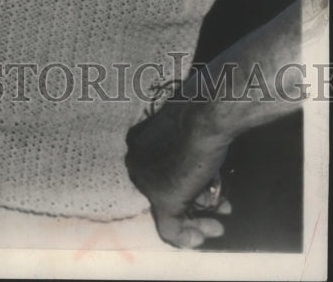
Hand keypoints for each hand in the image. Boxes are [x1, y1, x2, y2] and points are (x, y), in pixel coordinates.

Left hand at [125, 101, 231, 248]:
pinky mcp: (162, 200)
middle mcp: (135, 163)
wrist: (207, 117)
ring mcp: (147, 183)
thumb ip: (182, 146)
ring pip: (169, 210)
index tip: (204, 190)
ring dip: (196, 220)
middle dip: (193, 202)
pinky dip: (186, 237)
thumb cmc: (200, 113)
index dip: (184, 183)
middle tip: (216, 209)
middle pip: (164, 191)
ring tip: (217, 226)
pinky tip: (201, 238)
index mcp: (135, 143)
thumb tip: (194, 168)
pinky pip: (170, 228)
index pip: (157, 172)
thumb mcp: (184, 128)